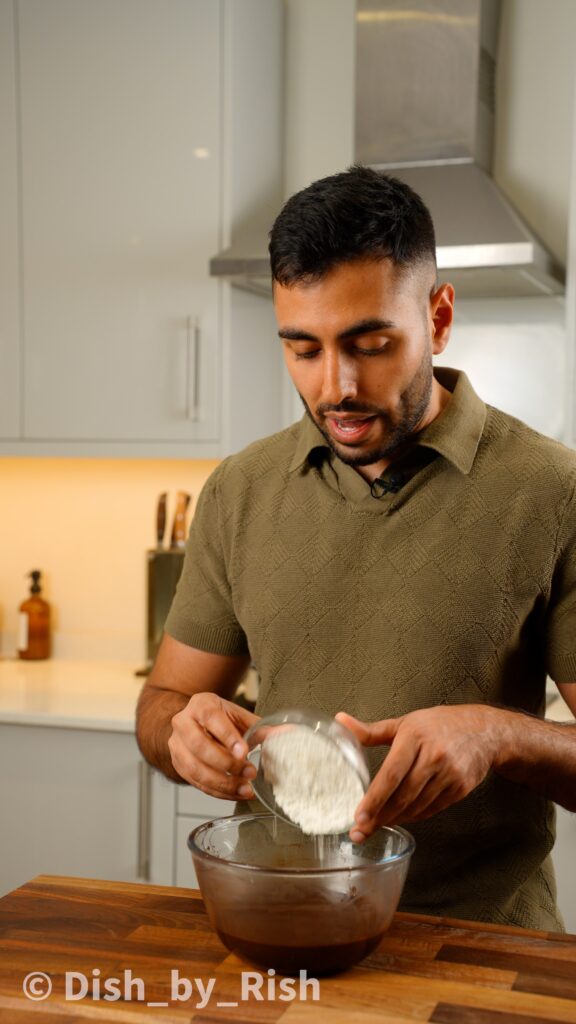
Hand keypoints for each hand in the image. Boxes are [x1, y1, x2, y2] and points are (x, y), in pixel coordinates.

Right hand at [169, 692, 259, 799]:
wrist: (196, 723)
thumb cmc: (220, 719)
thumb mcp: (239, 717)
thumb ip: (260, 727)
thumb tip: (286, 734)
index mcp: (201, 704)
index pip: (211, 718)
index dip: (227, 737)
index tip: (244, 752)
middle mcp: (183, 723)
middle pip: (199, 746)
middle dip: (226, 763)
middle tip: (250, 773)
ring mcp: (176, 745)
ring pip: (195, 768)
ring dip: (222, 782)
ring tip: (245, 788)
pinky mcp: (178, 765)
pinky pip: (196, 783)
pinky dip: (217, 791)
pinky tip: (236, 793)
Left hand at [336, 704, 506, 841]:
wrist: (484, 731)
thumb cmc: (438, 725)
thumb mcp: (404, 723)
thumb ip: (371, 730)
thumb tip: (339, 721)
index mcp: (414, 737)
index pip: (391, 773)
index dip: (374, 798)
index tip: (358, 817)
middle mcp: (433, 756)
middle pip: (403, 796)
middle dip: (379, 817)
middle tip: (359, 831)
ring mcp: (449, 774)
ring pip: (417, 806)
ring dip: (395, 819)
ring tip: (376, 825)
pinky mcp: (460, 788)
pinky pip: (432, 809)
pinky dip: (414, 816)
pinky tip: (400, 817)